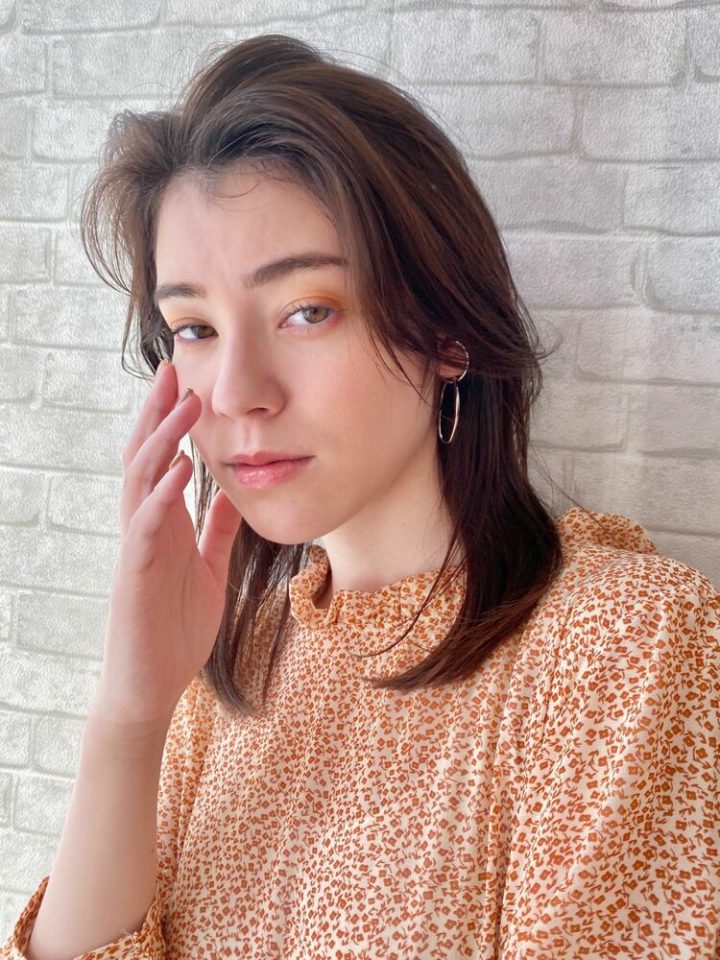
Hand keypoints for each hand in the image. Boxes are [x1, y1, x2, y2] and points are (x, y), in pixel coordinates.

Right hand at [91, 361, 242, 736]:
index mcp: (164, 525)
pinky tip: (178, 469)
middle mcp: (145, 527)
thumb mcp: (209, 570)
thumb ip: (218, 532)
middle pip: (144, 458)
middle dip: (157, 414)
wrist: (152, 685)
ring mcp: (136, 548)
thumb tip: (234, 493)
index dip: (171, 423)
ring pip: (140, 481)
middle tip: (172, 371)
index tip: (187, 384)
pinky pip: (146, 527)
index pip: (161, 461)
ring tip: (182, 404)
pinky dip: (162, 495)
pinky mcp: (133, 574)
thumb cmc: (174, 630)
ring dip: (161, 440)